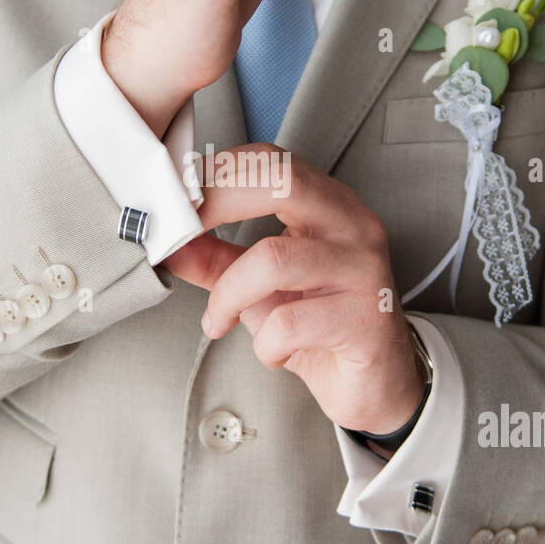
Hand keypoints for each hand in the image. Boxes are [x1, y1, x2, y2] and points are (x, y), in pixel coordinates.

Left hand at [163, 145, 425, 435]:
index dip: (214, 174)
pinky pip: (290, 323)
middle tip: (179, 237)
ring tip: (218, 320)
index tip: (172, 200)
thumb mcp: (259, 288)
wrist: (378, 383)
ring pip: (275, 258)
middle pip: (281, 182)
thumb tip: (166, 242)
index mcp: (327, 205)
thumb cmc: (321, 327)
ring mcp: (364, 269)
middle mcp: (353, 225)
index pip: (269, 161)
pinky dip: (265, 344)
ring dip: (228, 294)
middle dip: (216, 203)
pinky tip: (274, 352)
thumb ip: (214, 260)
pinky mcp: (368, 318)